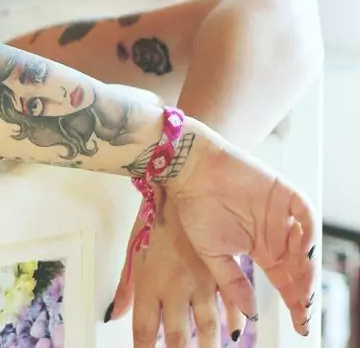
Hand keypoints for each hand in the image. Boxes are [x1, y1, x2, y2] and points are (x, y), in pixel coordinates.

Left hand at [108, 194, 245, 346]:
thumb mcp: (133, 250)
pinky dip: (234, 321)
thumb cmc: (153, 218)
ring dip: (208, 346)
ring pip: (208, 328)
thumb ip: (125, 287)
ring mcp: (201, 281)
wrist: (182, 186)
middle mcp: (176, 288)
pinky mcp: (222, 270)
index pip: (145, 331)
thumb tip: (114, 315)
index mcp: (151, 283)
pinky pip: (231, 305)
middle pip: (178, 338)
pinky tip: (235, 331)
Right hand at [167, 129, 315, 336]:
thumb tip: (249, 314)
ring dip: (307, 266)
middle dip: (304, 290)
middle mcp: (275, 234)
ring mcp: (282, 214)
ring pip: (306, 245)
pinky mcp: (284, 193)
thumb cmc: (195, 210)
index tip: (301, 326)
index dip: (294, 303)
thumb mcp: (212, 254)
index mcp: (260, 249)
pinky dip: (308, 232)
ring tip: (303, 287)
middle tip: (303, 309)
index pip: (285, 281)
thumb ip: (232, 282)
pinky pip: (305, 215)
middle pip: (300, 268)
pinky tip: (304, 250)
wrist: (190, 172)